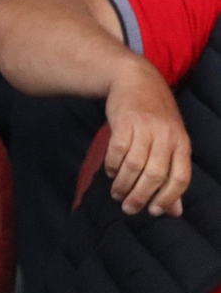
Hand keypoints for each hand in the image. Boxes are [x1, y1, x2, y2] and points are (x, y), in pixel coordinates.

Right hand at [104, 57, 190, 216]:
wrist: (136, 81)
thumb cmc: (155, 117)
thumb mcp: (170, 143)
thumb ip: (172, 177)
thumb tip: (175, 211)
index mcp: (182, 143)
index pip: (180, 177)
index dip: (168, 198)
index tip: (153, 211)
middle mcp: (167, 136)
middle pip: (155, 174)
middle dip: (140, 196)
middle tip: (128, 209)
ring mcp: (146, 128)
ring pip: (134, 165)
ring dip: (123, 184)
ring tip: (117, 194)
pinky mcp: (125, 123)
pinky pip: (117, 151)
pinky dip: (112, 166)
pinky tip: (111, 172)